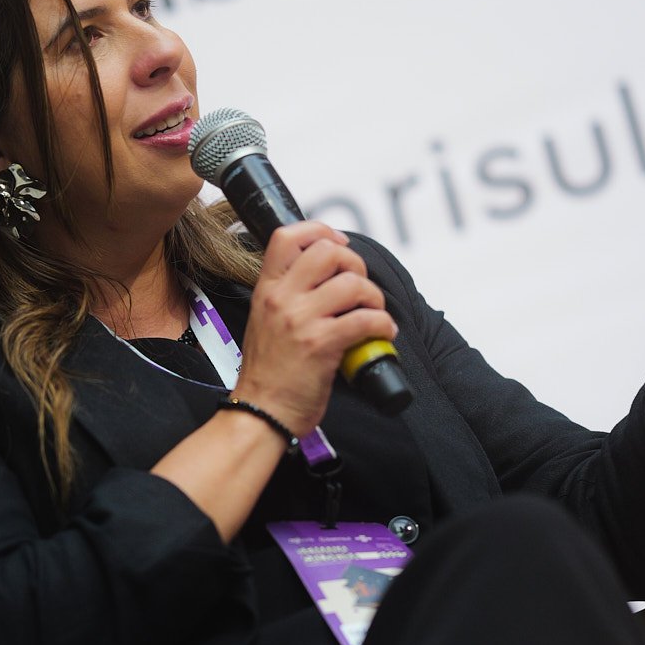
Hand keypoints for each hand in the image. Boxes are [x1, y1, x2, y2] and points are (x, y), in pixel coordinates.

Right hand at [237, 222, 397, 435]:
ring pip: (352, 283)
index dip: (320, 230)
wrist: (261, 413)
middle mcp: (281, 298)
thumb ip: (287, 296)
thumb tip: (326, 280)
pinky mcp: (322, 344)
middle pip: (327, 251)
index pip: (288, 236)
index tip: (339, 244)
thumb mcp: (264, 321)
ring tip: (373, 313)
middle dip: (354, 264)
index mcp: (266, 289)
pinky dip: (383, 324)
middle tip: (358, 288)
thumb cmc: (267, 375)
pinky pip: (366, 319)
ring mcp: (301, 320)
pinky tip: (382, 334)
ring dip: (373, 297)